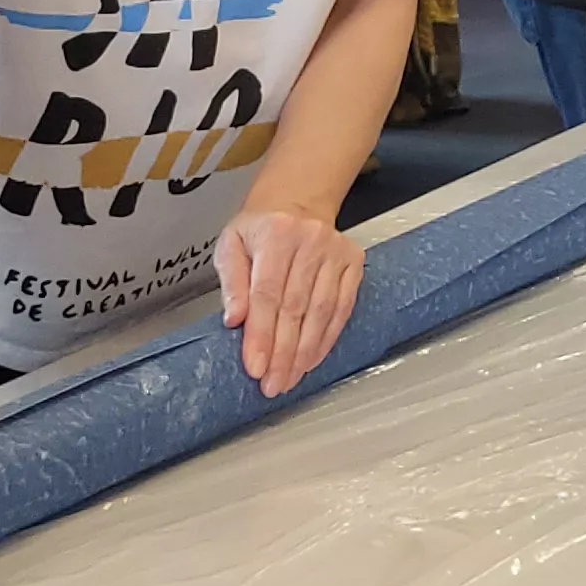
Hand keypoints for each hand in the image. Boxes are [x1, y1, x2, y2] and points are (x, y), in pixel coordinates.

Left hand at [217, 202, 368, 394]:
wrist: (297, 201)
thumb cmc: (260, 228)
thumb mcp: (231, 244)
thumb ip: (231, 281)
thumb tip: (235, 319)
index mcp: (275, 234)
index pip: (267, 293)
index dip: (261, 334)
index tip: (255, 366)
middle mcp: (310, 240)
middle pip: (295, 307)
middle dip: (282, 352)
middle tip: (272, 383)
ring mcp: (336, 252)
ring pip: (321, 312)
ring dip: (304, 351)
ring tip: (289, 378)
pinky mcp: (353, 262)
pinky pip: (342, 308)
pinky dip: (327, 338)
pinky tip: (312, 359)